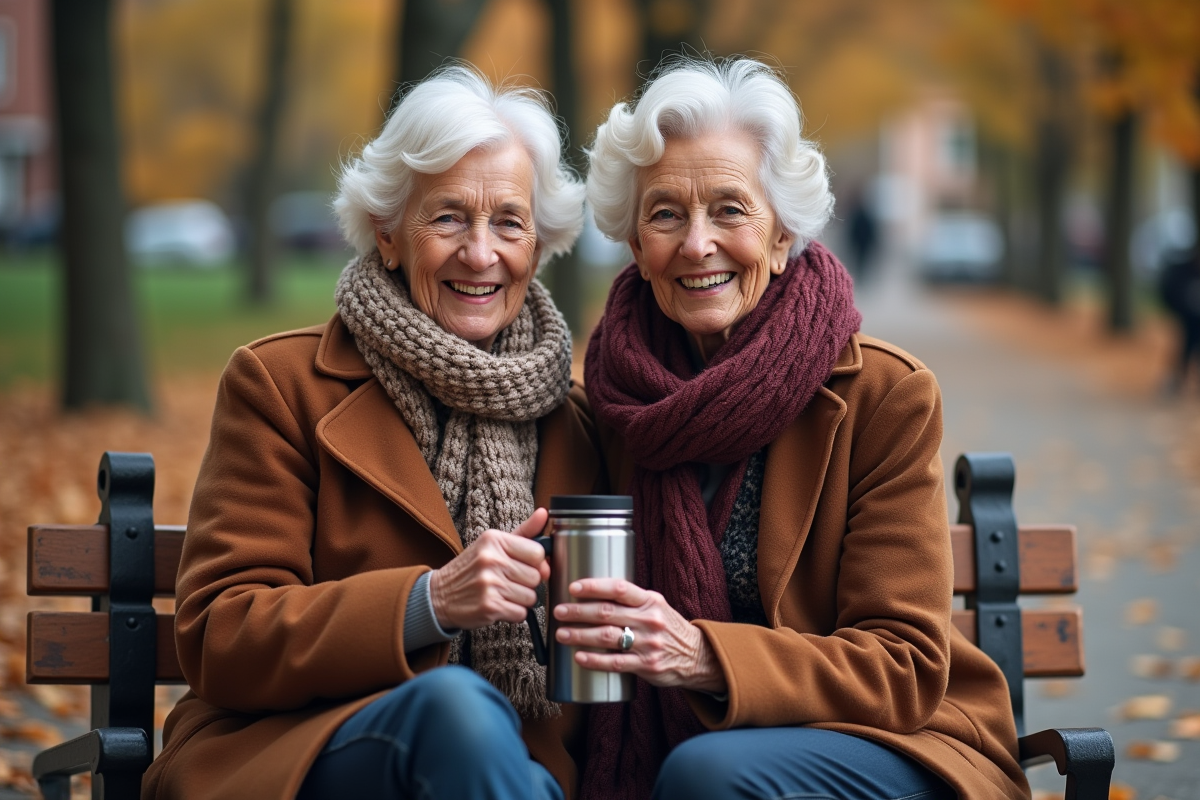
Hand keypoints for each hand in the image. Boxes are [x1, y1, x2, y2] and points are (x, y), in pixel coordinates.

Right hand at [428, 508, 548, 630]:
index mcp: (494, 540)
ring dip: (521, 600)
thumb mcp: (494, 544)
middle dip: (527, 583)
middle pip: (536, 577)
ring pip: (531, 597)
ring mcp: (490, 584)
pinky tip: (499, 605)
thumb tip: (544, 513)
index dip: (537, 563)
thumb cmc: (472, 568)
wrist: (440, 595)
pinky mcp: (489, 606)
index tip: (525, 566)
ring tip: (503, 594)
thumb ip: (524, 531)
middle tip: (509, 582)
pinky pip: (521, 614)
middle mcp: (491, 560)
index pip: (538, 553)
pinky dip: (514, 613)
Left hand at [552, 578, 726, 692]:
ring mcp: (648, 643)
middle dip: (578, 612)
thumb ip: (630, 600)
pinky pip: (616, 663)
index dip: (594, 586)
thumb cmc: (667, 627)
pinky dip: (595, 660)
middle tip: (558, 611)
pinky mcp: (647, 665)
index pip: (619, 588)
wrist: (696, 655)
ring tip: (562, 634)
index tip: (573, 588)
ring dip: (580, 635)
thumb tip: (592, 591)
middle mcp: (650, 620)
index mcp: (650, 600)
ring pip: (608, 637)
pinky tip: (579, 657)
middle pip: (607, 613)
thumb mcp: (655, 605)